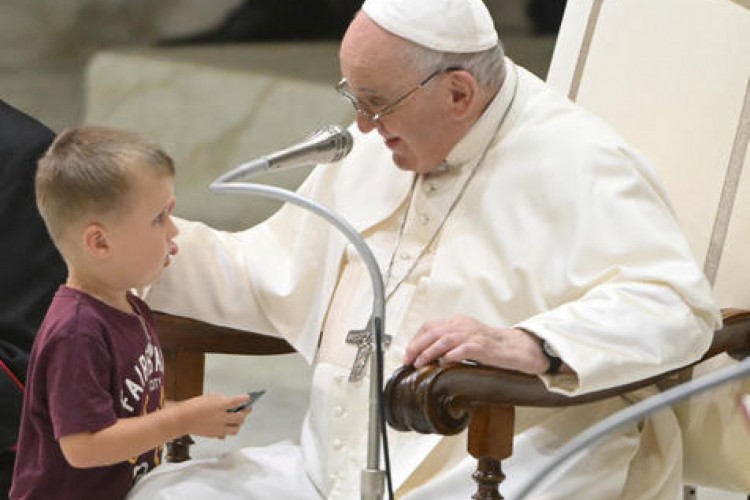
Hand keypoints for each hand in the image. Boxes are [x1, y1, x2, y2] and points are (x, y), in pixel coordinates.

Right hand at [175, 393, 250, 438]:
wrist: (182, 419)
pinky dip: (229, 430)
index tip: (248, 398)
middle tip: (247, 409)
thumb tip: (232, 405)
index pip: (237, 401)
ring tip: (239, 419)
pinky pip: (226, 434)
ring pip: (236, 429)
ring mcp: (218, 427)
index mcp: (220, 405)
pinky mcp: (215, 435)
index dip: (244, 399)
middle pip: (240, 417)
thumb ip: (222, 401)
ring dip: (239, 424)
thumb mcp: (210, 398)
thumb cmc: (194, 406)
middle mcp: (221, 417)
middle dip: (246, 413)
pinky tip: (229, 426)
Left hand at [403, 314, 548, 374]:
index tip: (407, 354)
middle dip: (418, 346)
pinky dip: (452, 355)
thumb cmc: (489, 345)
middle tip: (409, 360)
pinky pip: (465, 348)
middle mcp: (463, 325)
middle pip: (434, 332)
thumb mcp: (465, 337)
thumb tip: (424, 355)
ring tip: (421, 363)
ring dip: (430, 352)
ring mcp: (473, 335)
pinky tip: (444, 362)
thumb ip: (447, 342)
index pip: (429, 326)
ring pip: (446, 339)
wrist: (514, 347)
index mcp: (456, 321)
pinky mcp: (483, 346)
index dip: (415, 340)